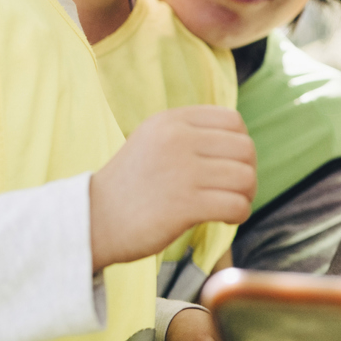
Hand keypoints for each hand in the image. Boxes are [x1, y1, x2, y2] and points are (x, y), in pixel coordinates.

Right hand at [91, 106, 255, 270]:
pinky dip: (239, 214)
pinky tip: (225, 219)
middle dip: (247, 172)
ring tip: (230, 205)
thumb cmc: (130, 185)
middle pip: (245, 149)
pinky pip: (237, 205)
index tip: (229, 164)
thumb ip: (191, 134)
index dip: (240, 144)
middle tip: (234, 190)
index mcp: (171, 121)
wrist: (93, 219)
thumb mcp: (154, 141)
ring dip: (245, 195)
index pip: (233, 121)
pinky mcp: (185, 204)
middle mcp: (178, 139)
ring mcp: (182, 171)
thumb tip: (241, 142)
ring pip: (245, 178)